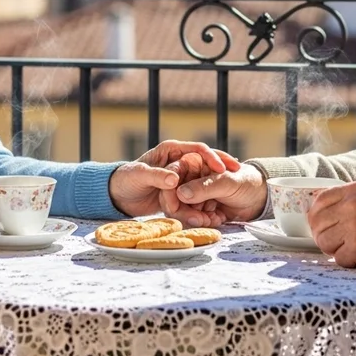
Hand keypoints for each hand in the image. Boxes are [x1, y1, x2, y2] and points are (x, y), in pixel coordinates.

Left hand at [110, 140, 239, 216]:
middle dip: (222, 171)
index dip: (213, 158)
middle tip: (237, 176)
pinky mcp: (180, 191)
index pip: (198, 149)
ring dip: (216, 188)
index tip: (224, 169)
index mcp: (171, 150)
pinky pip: (197, 194)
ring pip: (204, 180)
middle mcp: (179, 161)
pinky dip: (207, 200)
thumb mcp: (140, 176)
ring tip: (230, 192)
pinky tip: (218, 206)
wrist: (117, 195)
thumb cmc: (125, 180)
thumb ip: (156, 176)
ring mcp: (181, 176)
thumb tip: (174, 180)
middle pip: (207, 163)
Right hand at [173, 162, 267, 224]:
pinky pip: (192, 218)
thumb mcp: (226, 182)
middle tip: (199, 219)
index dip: (169, 192)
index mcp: (194, 164)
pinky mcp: (200, 209)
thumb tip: (180, 193)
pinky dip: (203, 222)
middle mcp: (190, 179)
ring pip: (182, 210)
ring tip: (212, 219)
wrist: (259, 197)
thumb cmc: (246, 180)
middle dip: (184, 211)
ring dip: (194, 218)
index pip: (172, 176)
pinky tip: (217, 219)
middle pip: (173, 197)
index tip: (173, 206)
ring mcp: (194, 195)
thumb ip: (204, 187)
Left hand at [307, 181, 355, 271]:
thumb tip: (317, 209)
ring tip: (354, 248)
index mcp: (355, 190)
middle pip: (317, 223)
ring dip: (336, 249)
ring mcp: (354, 227)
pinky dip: (349, 261)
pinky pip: (338, 259)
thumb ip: (347, 200)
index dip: (316, 215)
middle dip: (324, 235)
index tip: (320, 224)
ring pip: (324, 242)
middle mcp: (352, 206)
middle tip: (339, 241)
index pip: (319, 200)